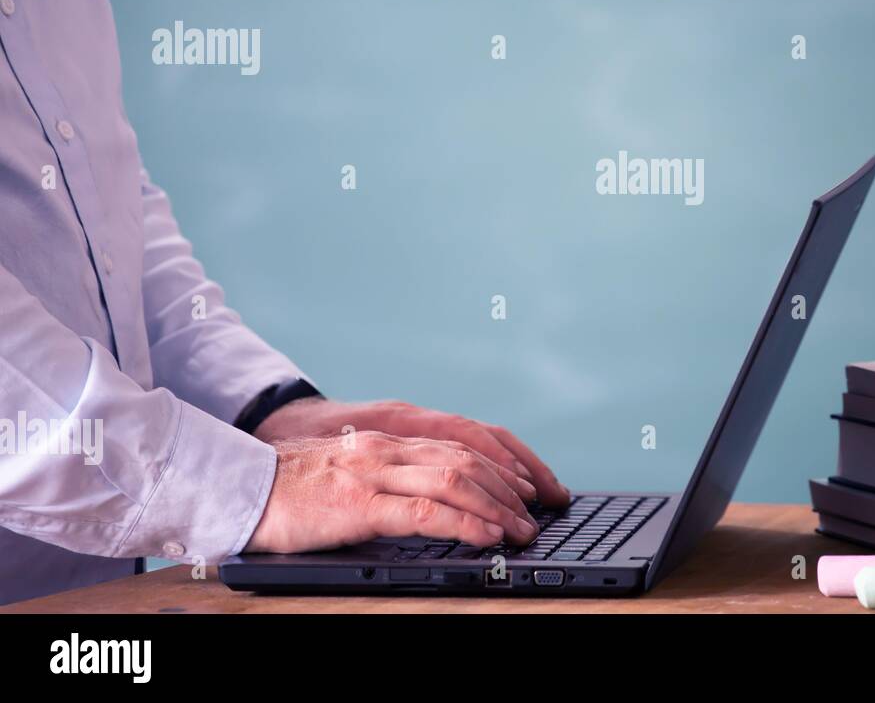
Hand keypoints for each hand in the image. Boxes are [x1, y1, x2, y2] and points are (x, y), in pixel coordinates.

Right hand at [254, 398, 569, 506]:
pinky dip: (465, 523)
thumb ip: (387, 479)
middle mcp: (386, 449)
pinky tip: (486, 536)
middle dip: (509, 488)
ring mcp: (374, 473)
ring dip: (496, 508)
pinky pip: (426, 511)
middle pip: (468, 459)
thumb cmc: (289, 491)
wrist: (236, 488)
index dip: (501, 465)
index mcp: (386, 442)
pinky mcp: (359, 503)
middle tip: (536, 513)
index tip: (529, 487)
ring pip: (456, 481)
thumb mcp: (347, 475)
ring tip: (521, 530)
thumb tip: (432, 503)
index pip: (461, 444)